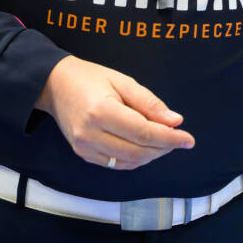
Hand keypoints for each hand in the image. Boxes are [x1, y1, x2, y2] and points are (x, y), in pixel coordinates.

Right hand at [36, 55, 193, 170]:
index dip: (169, 138)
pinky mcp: (83, 154)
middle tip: (179, 139)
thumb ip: (149, 103)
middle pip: (137, 152)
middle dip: (163, 148)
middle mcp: (90, 134)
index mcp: (100, 111)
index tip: (189, 139)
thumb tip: (175, 122)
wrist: (54, 85)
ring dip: (151, 155)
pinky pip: (116, 164)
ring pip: (128, 162)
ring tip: (164, 142)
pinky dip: (135, 159)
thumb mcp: (122, 81)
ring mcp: (84, 148)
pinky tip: (144, 147)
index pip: (143, 132)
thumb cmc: (90, 77)